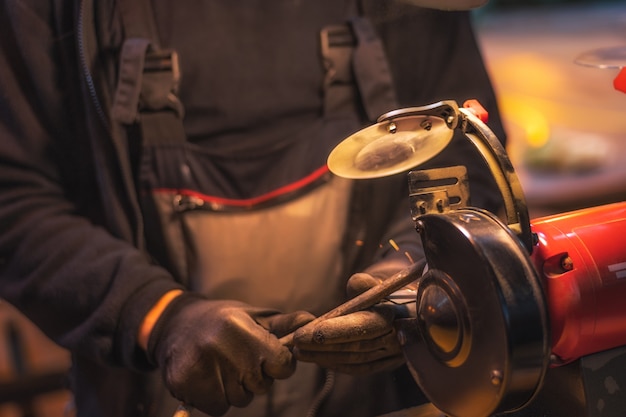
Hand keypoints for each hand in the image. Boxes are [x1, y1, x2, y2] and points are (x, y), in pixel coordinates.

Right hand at [147, 293, 312, 415]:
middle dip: (255, 377)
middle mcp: (222, 346)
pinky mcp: (185, 384)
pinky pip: (219, 408)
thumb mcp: (253, 317)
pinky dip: (217, 398)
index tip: (267, 357)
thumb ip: (284, 324)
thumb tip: (311, 322)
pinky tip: (208, 378)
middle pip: (261, 385)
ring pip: (240, 399)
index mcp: (241, 327)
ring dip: (235, 388)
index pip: (282, 364)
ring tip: (221, 366)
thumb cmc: (223, 321)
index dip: (278, 364)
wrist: (174, 324)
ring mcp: (201, 367)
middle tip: (238, 359)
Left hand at [291, 272, 407, 375]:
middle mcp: (398, 338)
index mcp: (398, 314)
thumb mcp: (379, 283)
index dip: (339, 330)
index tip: (312, 331)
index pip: (367, 325)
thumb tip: (355, 282)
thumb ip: (366, 283)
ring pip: (356, 360)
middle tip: (296, 342)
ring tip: (300, 351)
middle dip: (324, 346)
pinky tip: (318, 359)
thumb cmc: (387, 294)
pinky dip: (338, 364)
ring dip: (326, 357)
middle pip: (357, 346)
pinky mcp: (387, 364)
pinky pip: (360, 368)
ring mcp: (394, 355)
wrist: (409, 311)